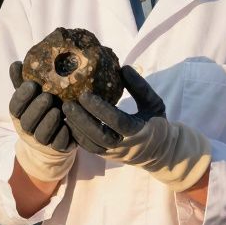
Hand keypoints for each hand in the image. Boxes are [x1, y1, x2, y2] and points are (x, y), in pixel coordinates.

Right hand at [7, 61, 75, 182]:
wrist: (54, 136)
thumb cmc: (42, 107)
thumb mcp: (33, 93)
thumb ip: (23, 80)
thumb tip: (16, 63)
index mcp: (20, 113)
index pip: (15, 107)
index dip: (22, 97)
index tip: (31, 84)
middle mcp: (28, 128)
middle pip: (27, 122)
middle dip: (36, 109)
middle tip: (47, 97)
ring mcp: (42, 141)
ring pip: (41, 135)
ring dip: (48, 123)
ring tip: (57, 110)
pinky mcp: (57, 148)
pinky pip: (58, 145)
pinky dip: (62, 136)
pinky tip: (67, 126)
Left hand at [62, 65, 211, 192]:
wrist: (160, 152)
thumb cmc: (156, 122)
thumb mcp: (154, 103)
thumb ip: (140, 87)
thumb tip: (124, 68)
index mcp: (139, 131)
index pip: (117, 121)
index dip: (100, 109)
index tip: (85, 94)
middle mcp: (126, 145)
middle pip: (100, 136)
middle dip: (82, 120)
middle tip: (67, 104)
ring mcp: (115, 153)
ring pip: (91, 145)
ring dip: (76, 128)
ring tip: (65, 111)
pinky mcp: (107, 156)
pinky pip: (89, 149)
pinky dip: (77, 136)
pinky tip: (68, 122)